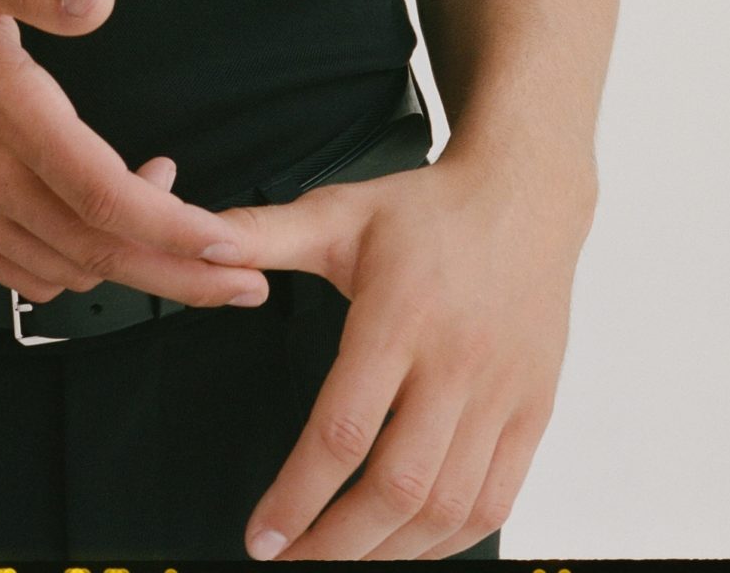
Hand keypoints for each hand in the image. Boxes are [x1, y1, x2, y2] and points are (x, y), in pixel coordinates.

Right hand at [0, 0, 270, 310]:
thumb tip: (99, 0)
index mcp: (2, 109)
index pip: (100, 191)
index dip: (170, 225)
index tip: (226, 240)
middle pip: (98, 249)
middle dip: (181, 274)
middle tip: (247, 284)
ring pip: (66, 267)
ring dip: (133, 266)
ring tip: (185, 234)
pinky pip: (21, 272)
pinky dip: (77, 268)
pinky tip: (105, 232)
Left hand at [202, 149, 592, 560]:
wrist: (525, 193)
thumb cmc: (426, 210)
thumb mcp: (340, 213)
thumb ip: (263, 234)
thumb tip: (197, 245)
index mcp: (401, 315)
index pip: (345, 429)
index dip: (298, 496)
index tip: (261, 536)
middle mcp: (457, 360)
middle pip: (398, 485)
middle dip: (337, 544)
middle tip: (291, 561)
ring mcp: (503, 392)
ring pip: (449, 506)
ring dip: (390, 553)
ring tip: (340, 560)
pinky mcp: (533, 410)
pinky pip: (495, 500)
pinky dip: (448, 540)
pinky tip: (407, 544)